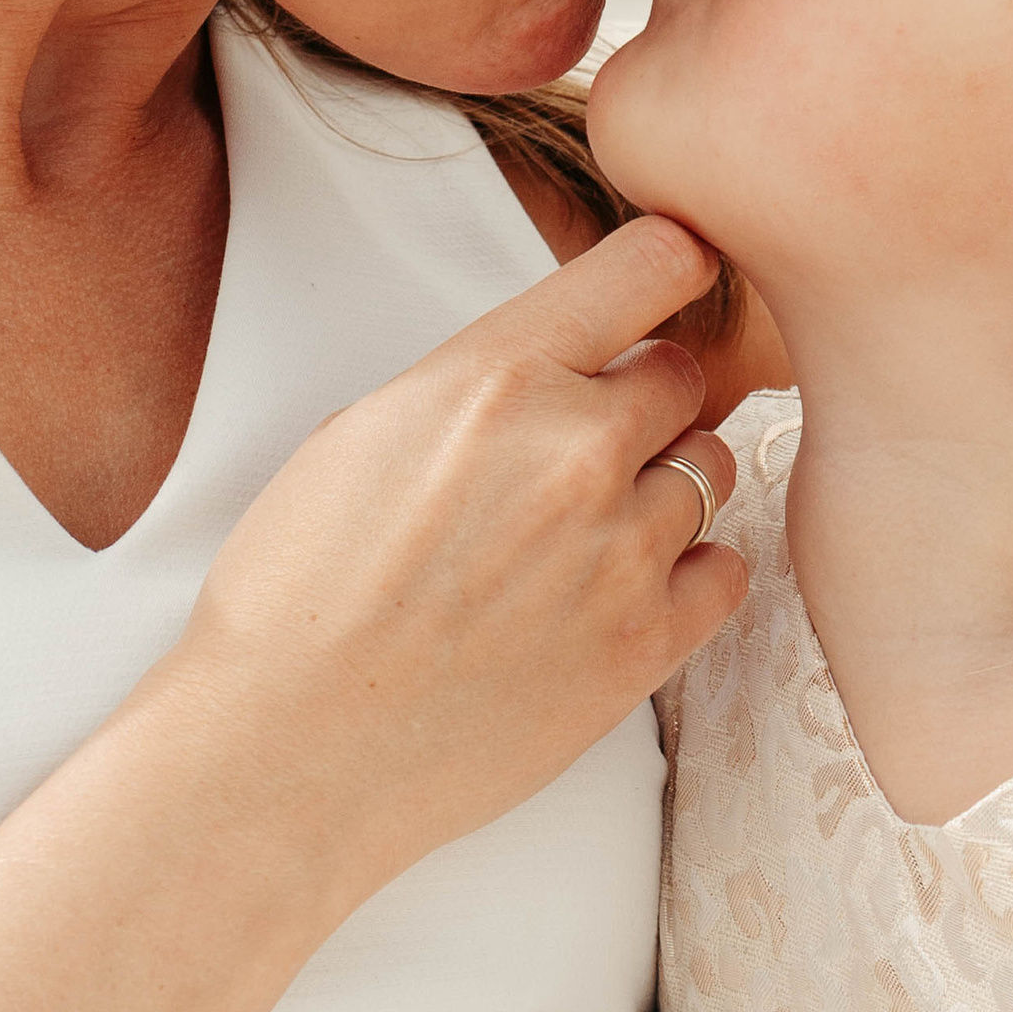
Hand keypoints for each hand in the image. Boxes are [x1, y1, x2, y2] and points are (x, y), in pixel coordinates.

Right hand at [167, 215, 744, 899]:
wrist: (286, 748)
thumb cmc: (297, 593)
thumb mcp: (366, 431)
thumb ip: (480, 385)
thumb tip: (551, 367)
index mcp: (496, 375)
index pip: (651, 264)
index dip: (673, 265)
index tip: (674, 279)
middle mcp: (574, 447)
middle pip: (685, 376)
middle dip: (644, 402)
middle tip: (583, 452)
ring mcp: (620, 549)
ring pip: (710, 471)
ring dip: (661, 491)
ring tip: (582, 538)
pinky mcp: (644, 645)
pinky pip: (726, 571)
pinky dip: (690, 576)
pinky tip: (620, 593)